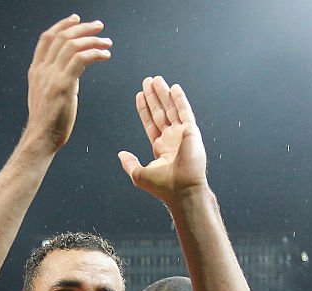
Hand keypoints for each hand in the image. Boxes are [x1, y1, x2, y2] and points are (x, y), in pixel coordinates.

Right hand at [25, 15, 111, 152]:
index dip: (62, 25)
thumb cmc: (47, 121)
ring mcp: (51, 76)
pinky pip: (81, 59)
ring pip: (72, 45)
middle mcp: (42, 69)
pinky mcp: (63, 85)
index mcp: (36, 70)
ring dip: (93, 40)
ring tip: (107, 42)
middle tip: (99, 26)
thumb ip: (56, 79)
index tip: (76, 19)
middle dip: (82, 28)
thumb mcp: (46, 94)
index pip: (47, 38)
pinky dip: (95, 53)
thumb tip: (73, 73)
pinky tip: (105, 56)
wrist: (41, 138)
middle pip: (62, 37)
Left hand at [118, 76, 207, 204]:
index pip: (151, 124)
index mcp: (161, 149)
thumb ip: (130, 163)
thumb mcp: (139, 174)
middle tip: (147, 81)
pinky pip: (185, 112)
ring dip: (164, 94)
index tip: (139, 96)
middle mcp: (172, 139)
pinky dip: (180, 99)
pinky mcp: (191, 132)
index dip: (145, 109)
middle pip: (161, 112)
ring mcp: (182, 134)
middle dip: (153, 97)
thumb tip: (120, 154)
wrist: (181, 190)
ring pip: (171, 109)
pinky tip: (174, 88)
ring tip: (156, 79)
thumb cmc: (163, 186)